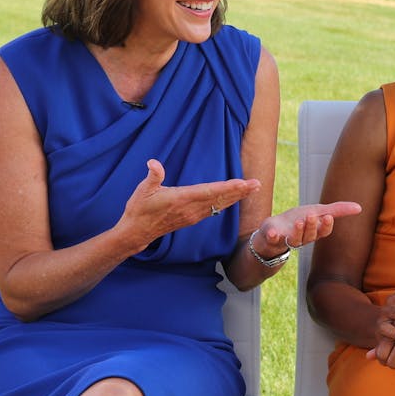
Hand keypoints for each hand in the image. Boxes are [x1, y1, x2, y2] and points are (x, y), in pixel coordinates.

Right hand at [119, 159, 259, 245]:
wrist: (137, 232)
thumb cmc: (139, 209)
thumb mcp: (142, 190)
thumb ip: (152, 176)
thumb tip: (153, 163)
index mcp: (181, 199)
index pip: (209, 192)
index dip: (227, 188)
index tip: (242, 183)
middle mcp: (191, 208)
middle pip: (220, 198)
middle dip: (240, 191)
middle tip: (257, 184)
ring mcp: (193, 215)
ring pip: (219, 204)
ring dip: (237, 196)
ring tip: (252, 189)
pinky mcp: (192, 218)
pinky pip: (214, 209)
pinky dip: (227, 202)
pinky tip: (235, 198)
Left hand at [258, 201, 360, 252]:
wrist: (273, 229)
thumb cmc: (298, 220)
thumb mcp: (318, 212)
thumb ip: (337, 210)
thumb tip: (360, 208)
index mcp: (313, 232)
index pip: (322, 232)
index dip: (325, 226)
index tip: (328, 216)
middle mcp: (302, 239)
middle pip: (309, 236)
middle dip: (311, 226)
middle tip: (310, 215)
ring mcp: (286, 241)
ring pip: (294, 240)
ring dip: (297, 231)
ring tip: (298, 221)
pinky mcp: (271, 239)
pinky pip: (273, 240)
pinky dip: (273, 237)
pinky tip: (274, 233)